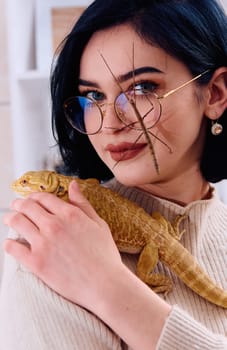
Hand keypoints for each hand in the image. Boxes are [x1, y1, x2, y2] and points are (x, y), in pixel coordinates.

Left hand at [3, 181, 121, 309]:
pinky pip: (14, 248)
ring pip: (17, 222)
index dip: (35, 196)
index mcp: (70, 214)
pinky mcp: (36, 263)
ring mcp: (43, 244)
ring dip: (10, 218)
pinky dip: (8, 243)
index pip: (44, 198)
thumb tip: (72, 185)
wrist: (104, 285)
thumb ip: (83, 204)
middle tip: (16, 206)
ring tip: (8, 219)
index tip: (31, 199)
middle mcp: (54, 225)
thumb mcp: (99, 224)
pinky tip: (9, 243)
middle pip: (27, 207)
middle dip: (19, 204)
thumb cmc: (104, 255)